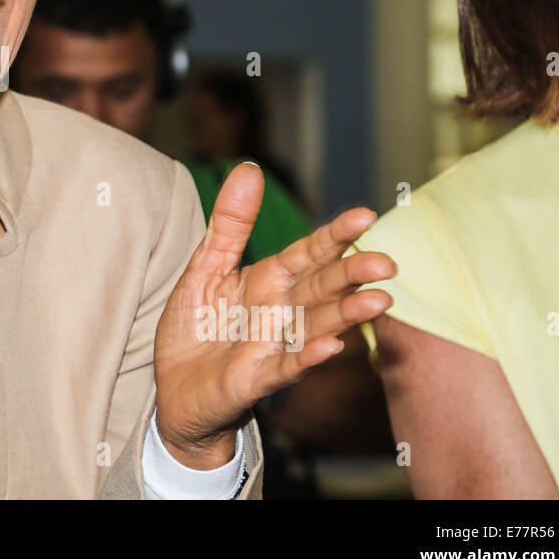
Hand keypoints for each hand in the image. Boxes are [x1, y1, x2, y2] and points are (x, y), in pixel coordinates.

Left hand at [153, 162, 394, 467]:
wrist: (173, 390)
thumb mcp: (206, 267)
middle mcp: (281, 312)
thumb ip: (231, 223)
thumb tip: (249, 168)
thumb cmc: (196, 328)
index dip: (334, 236)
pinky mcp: (254, 380)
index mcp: (270, 281)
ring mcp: (272, 347)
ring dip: (346, 315)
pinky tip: (330, 346)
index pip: (309, 253)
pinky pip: (285, 367)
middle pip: (322, 288)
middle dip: (353, 275)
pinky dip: (306, 357)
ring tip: (378, 301)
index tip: (366, 215)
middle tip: (386, 262)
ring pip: (315, 326)